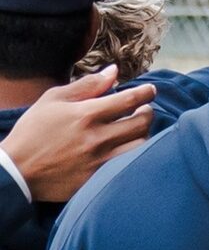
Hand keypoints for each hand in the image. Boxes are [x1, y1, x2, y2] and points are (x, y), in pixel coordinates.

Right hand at [0, 66, 154, 201]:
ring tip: (136, 127)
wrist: (17, 170)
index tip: (150, 90)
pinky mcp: (99, 178)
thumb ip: (86, 85)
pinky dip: (135, 153)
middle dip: (148, 111)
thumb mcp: (53, 100)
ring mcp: (101, 160)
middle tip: (144, 108)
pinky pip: (129, 164)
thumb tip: (114, 71)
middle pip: (142, 122)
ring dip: (143, 133)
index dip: (146, 93)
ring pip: (141, 144)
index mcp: (86, 115)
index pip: (130, 99)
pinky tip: (129, 147)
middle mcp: (98, 138)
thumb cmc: (33, 131)